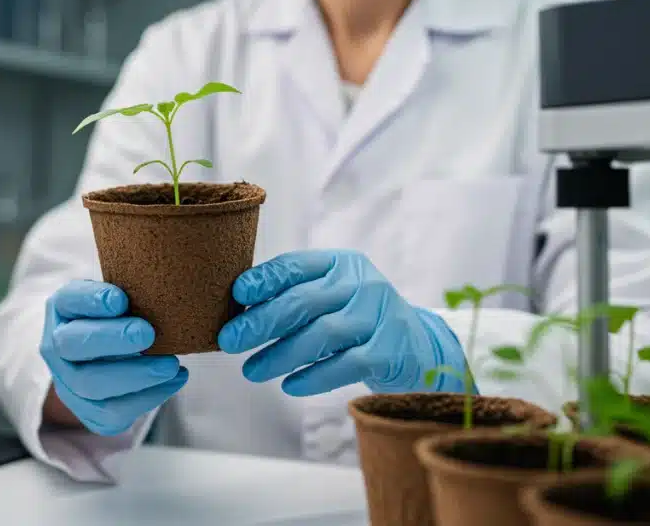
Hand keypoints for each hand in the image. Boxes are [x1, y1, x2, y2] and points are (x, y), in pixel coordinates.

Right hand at [40, 280, 188, 435]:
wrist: (111, 360)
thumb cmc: (121, 320)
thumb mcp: (121, 299)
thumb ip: (133, 294)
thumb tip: (164, 294)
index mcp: (62, 309)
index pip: (68, 300)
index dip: (91, 300)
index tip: (121, 299)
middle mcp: (56, 347)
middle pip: (71, 344)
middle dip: (111, 339)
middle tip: (148, 334)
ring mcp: (68, 383)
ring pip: (90, 385)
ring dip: (135, 375)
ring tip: (170, 365)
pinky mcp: (87, 412)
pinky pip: (112, 413)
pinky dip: (148, 397)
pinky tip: (174, 380)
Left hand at [217, 250, 467, 396]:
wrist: (419, 348)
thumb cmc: (359, 321)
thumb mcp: (333, 297)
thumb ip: (296, 296)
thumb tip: (239, 313)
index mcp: (341, 264)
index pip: (297, 265)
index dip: (264, 279)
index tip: (237, 295)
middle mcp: (362, 283)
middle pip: (303, 301)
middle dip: (261, 322)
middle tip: (230, 341)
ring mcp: (379, 316)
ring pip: (320, 334)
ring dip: (280, 354)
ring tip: (251, 370)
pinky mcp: (389, 351)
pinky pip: (344, 364)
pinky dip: (313, 376)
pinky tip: (289, 385)